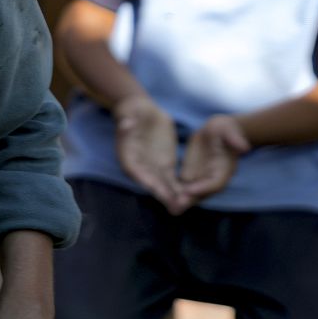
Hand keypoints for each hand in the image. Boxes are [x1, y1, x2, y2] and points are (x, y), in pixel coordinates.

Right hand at [113, 94, 186, 213]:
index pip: (138, 173)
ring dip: (174, 196)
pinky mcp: (165, 165)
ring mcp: (153, 167)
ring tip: (186, 206)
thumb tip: (126, 124)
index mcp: (128, 156)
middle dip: (165, 196)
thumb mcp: (129, 114)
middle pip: (152, 183)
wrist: (141, 111)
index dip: (149, 183)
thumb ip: (127, 123)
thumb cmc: (132, 112)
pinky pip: (172, 179)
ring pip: (164, 185)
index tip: (161, 193)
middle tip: (177, 207)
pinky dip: (180, 188)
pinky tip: (191, 196)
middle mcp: (139, 167)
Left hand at [179, 115, 249, 205]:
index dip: (204, 187)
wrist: (217, 131)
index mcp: (225, 169)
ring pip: (193, 192)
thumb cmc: (226, 129)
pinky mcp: (193, 174)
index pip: (216, 183)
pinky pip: (185, 185)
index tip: (189, 190)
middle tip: (175, 207)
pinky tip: (164, 197)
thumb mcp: (229, 130)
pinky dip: (176, 192)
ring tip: (170, 207)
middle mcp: (214, 177)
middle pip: (203, 193)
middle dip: (190, 200)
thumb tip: (244, 147)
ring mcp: (203, 178)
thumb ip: (235, 139)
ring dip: (182, 200)